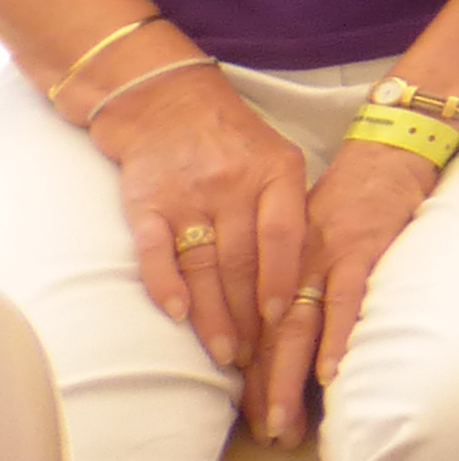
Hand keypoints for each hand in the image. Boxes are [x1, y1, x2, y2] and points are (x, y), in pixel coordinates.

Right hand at [98, 61, 310, 376]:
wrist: (167, 102)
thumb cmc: (235, 141)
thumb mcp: (278, 161)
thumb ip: (289, 210)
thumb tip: (310, 274)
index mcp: (275, 171)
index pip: (284, 235)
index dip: (283, 280)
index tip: (286, 320)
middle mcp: (232, 183)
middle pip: (242, 261)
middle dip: (250, 314)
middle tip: (255, 358)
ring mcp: (187, 194)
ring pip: (202, 265)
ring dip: (213, 314)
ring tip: (225, 353)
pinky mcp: (146, 204)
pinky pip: (155, 252)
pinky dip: (165, 285)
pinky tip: (178, 315)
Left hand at [246, 137, 433, 444]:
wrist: (390, 145)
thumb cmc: (358, 191)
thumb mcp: (313, 227)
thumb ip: (298, 267)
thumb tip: (290, 319)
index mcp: (279, 260)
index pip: (258, 325)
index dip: (253, 371)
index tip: (250, 414)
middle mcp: (292, 262)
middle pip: (269, 334)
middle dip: (262, 387)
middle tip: (261, 431)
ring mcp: (326, 256)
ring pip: (297, 325)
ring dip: (286, 377)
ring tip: (279, 420)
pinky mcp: (362, 247)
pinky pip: (346, 300)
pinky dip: (337, 337)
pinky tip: (330, 373)